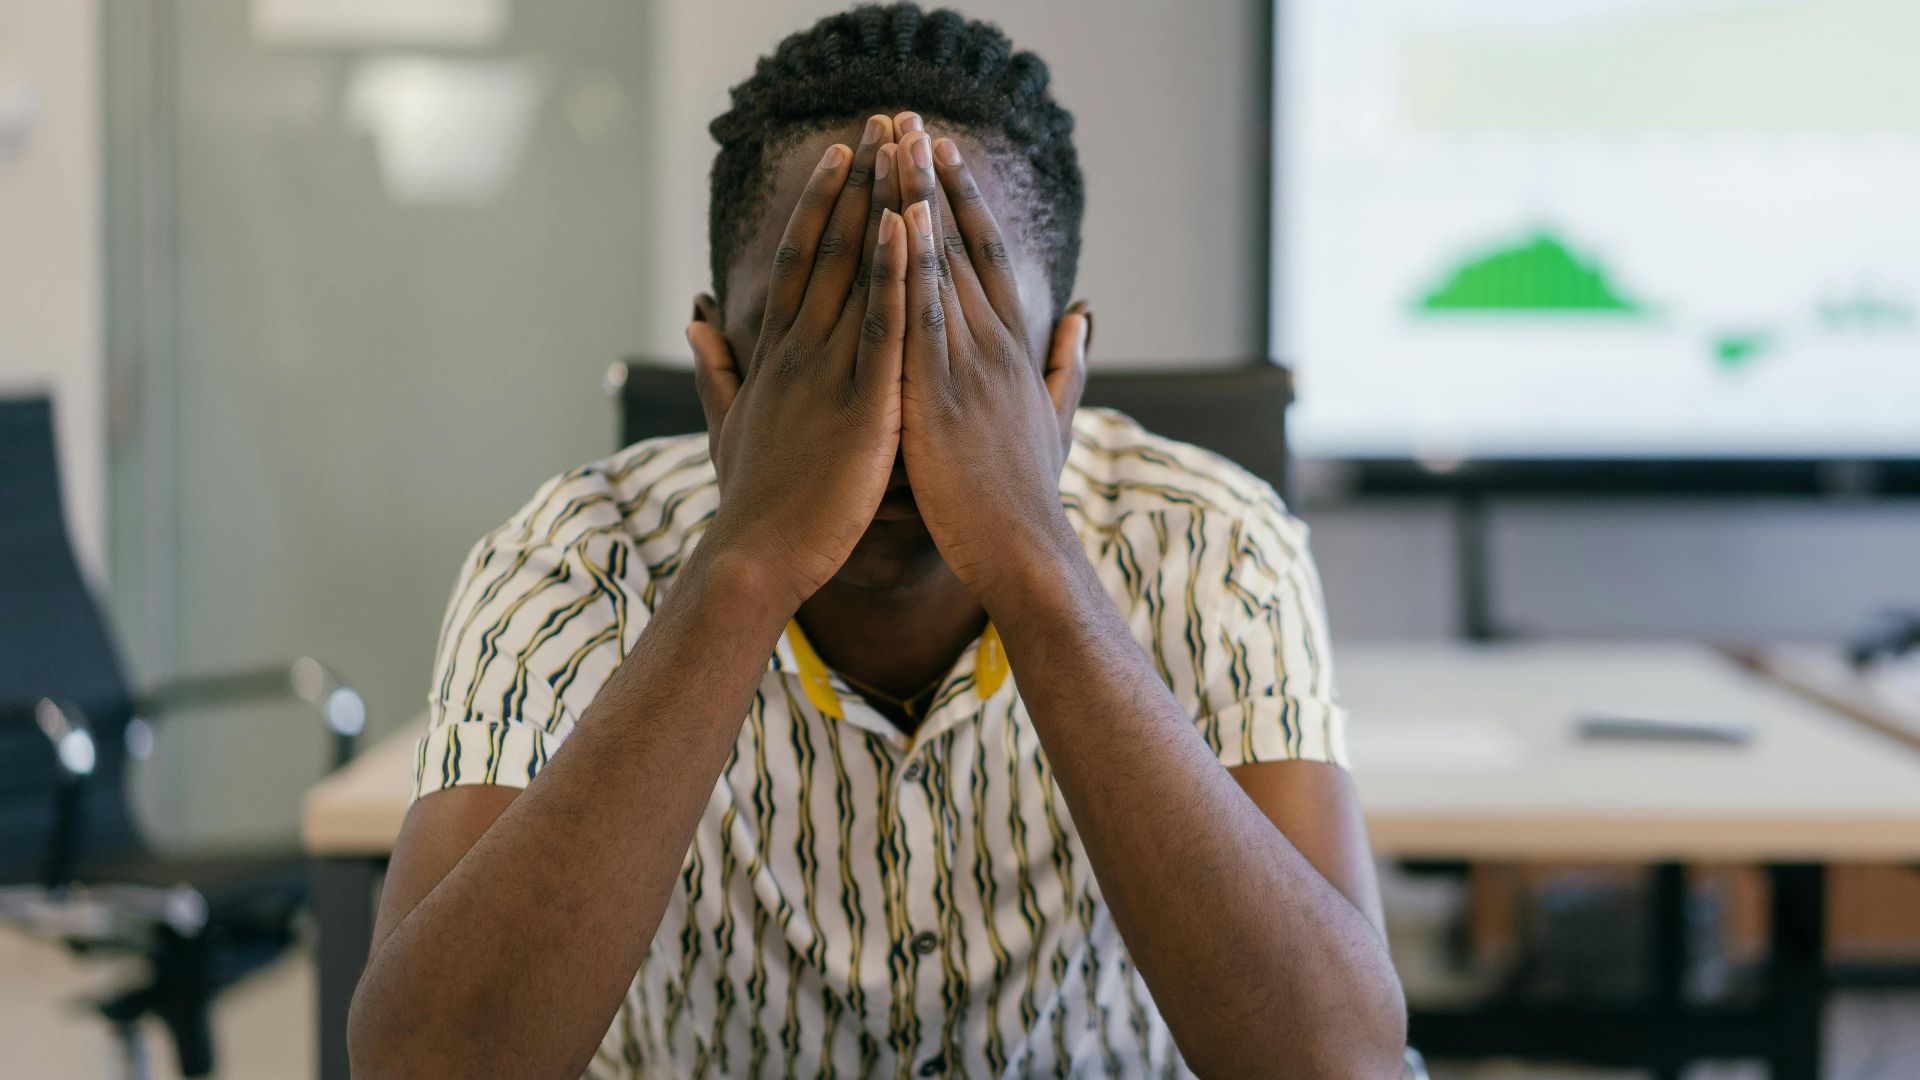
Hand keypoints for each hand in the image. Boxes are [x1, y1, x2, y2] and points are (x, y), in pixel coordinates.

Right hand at [688, 116, 908, 613]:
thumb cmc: (751, 500)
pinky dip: (893, 276)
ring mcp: (830, 375)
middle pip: (831, 246)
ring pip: (857, 273)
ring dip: (880, 205)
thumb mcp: (727, 421)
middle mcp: (801, 350)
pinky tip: (908, 228)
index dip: (821, 202)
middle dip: (858, 181)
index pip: (801, 258)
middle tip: (883, 119)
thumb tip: (697, 315)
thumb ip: (717, 366)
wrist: (755, 558)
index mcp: (779, 353)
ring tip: (902, 148)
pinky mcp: (862, 408)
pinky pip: (881, 330)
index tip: (843, 153)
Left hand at [891, 125, 1091, 605]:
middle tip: (912, 118)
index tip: (946, 153)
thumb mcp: (1055, 422)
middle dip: (935, 180)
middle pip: (960, 245)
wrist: (1026, 556)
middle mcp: (993, 347)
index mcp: (1012, 353)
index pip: (987, 260)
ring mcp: (967, 367)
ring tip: (898, 141)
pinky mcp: (938, 396)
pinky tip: (900, 217)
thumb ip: (1067, 364)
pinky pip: (921, 318)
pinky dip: (913, 264)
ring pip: (940, 266)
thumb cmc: (1029, 501)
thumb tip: (1084, 313)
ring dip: (919, 200)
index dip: (965, 203)